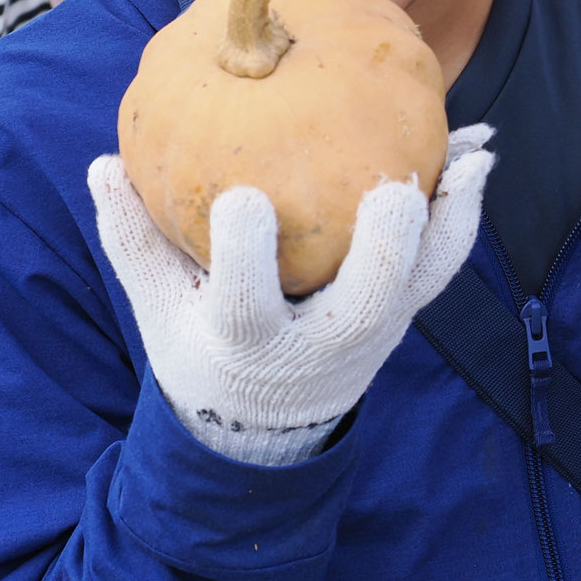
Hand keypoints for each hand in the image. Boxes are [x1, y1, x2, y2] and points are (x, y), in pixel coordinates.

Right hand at [92, 125, 493, 464]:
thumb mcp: (160, 306)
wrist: (263, 422)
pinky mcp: (404, 317)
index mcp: (249, 344)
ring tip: (469, 161)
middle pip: (363, 307)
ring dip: (445, 225)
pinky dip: (461, 215)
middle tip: (391, 194)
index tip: (243, 197)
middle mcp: (320, 346)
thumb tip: (102, 164)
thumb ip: (134, 239)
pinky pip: (441, 267)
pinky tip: (477, 157)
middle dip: (382, 254)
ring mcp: (372, 334)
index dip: (246, 256)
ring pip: (419, 286)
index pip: (246, 304)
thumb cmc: (203, 343)